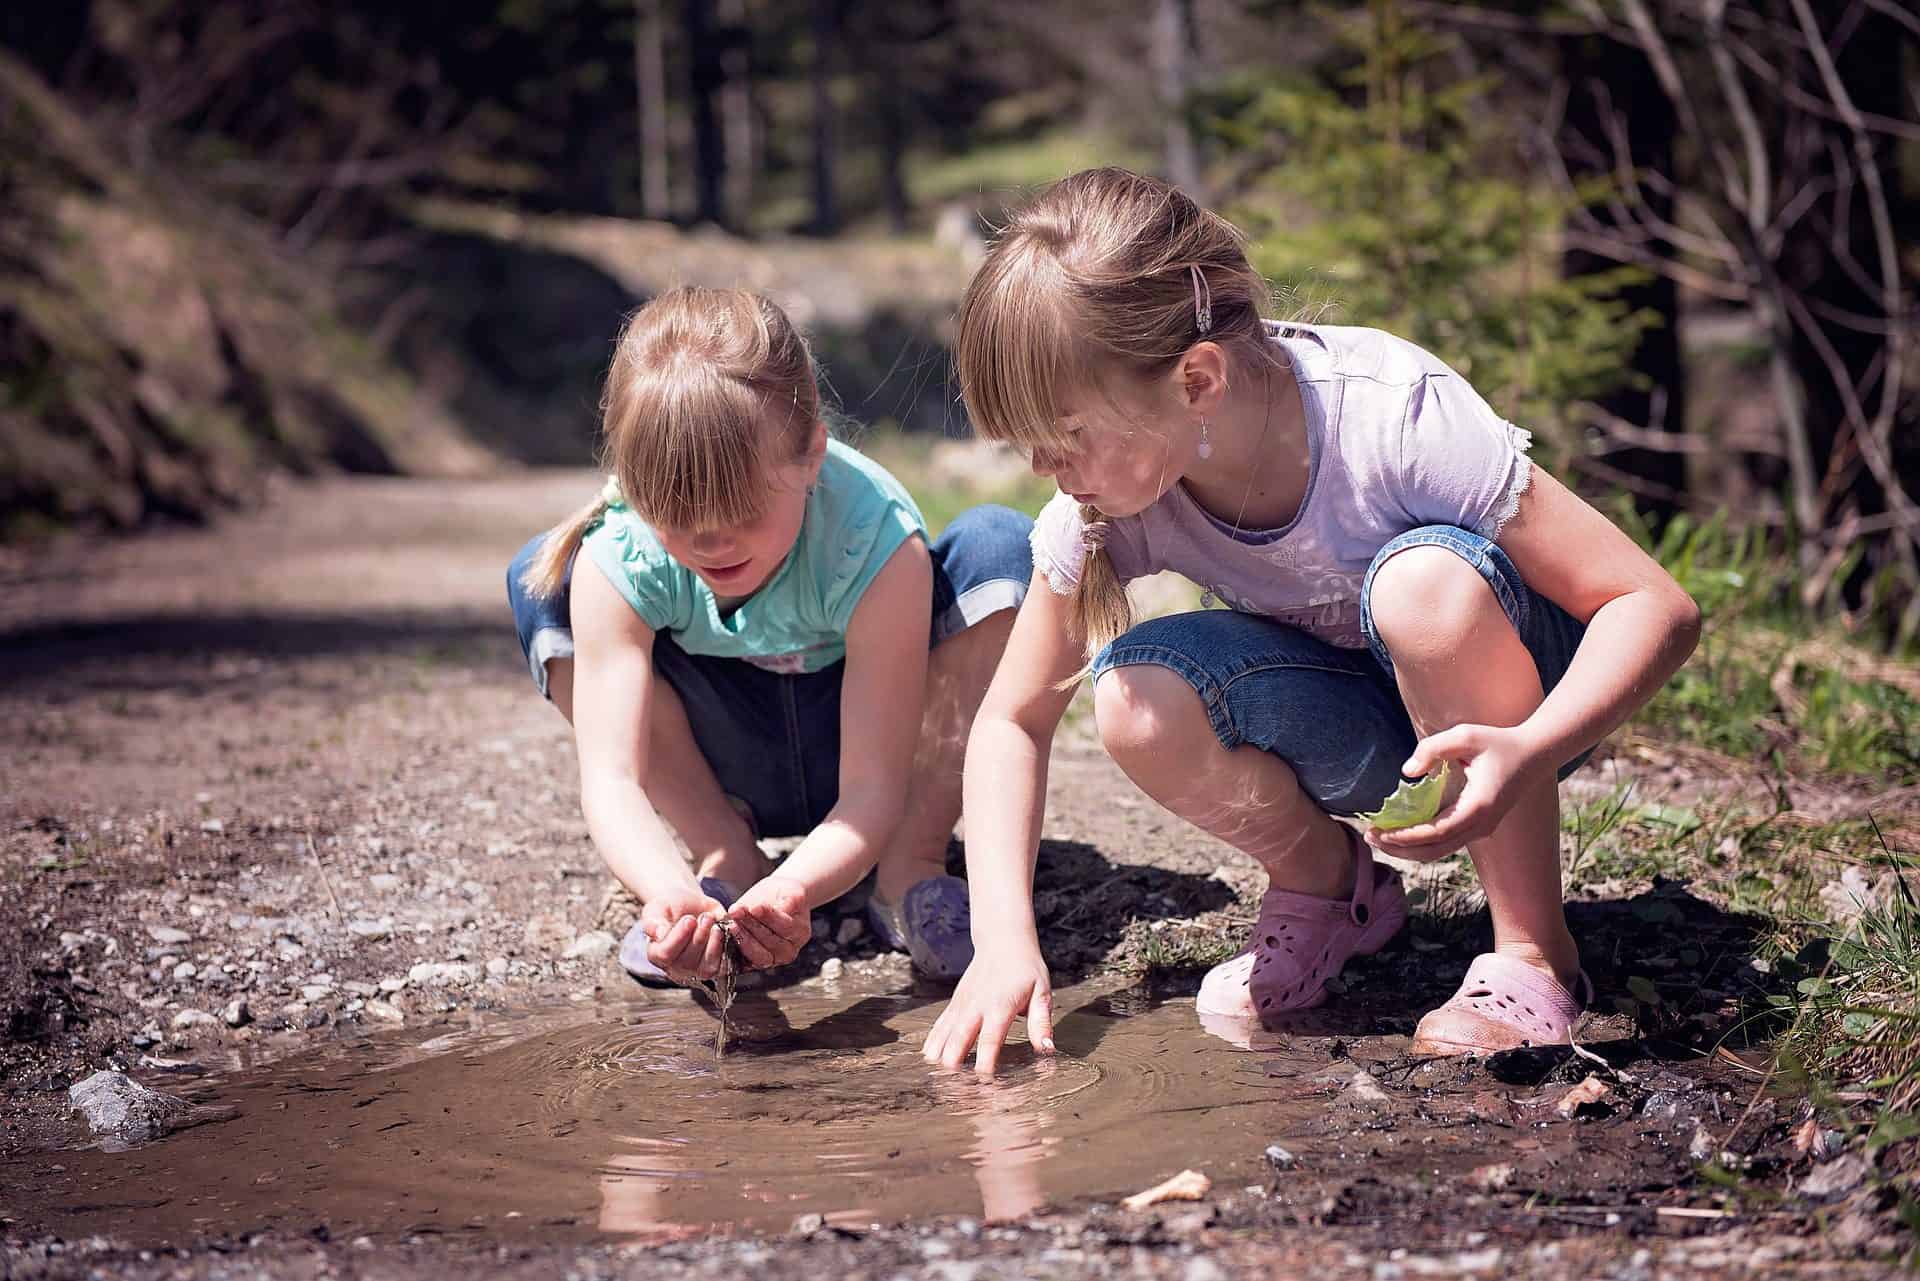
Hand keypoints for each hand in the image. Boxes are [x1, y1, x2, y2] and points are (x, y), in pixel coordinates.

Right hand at [639, 885, 729, 981]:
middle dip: (700, 935)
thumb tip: (659, 934)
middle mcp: (674, 968)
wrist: (691, 905)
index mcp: (656, 954)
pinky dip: (726, 946)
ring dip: (713, 941)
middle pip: (687, 962)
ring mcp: (695, 971)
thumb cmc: (670, 907)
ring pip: (707, 967)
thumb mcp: (657, 908)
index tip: (690, 919)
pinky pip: (724, 966)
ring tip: (712, 920)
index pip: (665, 954)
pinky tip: (724, 928)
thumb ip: (653, 921)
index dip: (680, 937)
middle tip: (705, 917)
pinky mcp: (716, 968)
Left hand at [723, 875, 810, 969]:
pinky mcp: (755, 964)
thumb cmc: (782, 895)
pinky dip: (734, 951)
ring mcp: (773, 960)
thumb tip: (766, 909)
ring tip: (731, 923)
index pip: (785, 926)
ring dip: (743, 939)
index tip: (754, 907)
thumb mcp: (790, 890)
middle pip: (770, 942)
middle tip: (737, 912)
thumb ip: (787, 900)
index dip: (769, 917)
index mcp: (800, 932)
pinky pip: (745, 963)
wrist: (775, 901)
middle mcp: (789, 951)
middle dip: (752, 926)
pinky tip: (725, 936)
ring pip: (758, 956)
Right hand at [922, 943, 1053, 1075]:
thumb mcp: (1042, 993)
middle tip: (955, 1088)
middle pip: (960, 1038)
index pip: (990, 1037)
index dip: (985, 1059)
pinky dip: (933, 1042)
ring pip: (944, 1034)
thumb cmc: (1026, 969)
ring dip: (940, 1056)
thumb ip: (1041, 1023)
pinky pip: (939, 1026)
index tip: (983, 1079)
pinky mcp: (954, 1003)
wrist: (1002, 941)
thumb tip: (1046, 1049)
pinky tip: (928, 1059)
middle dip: (956, 1063)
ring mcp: (962, 1004)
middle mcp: (977, 1005)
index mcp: (1000, 1005)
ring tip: (937, 1080)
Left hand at [1366, 722, 1553, 860]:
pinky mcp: (1479, 827)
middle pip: (1434, 850)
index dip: (1405, 836)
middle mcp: (1481, 825)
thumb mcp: (1465, 735)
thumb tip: (1406, 772)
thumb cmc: (1499, 742)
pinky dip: (1421, 841)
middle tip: (1368, 838)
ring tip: (1378, 837)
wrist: (1534, 755)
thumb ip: (1433, 748)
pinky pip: (1446, 841)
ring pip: (1439, 850)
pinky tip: (1399, 831)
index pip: (1436, 832)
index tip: (1379, 832)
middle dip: (1399, 848)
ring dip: (1408, 848)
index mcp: (1479, 807)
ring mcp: (1481, 829)